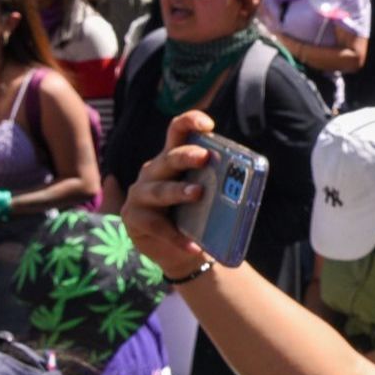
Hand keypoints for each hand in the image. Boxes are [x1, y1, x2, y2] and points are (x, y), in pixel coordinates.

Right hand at [119, 110, 217, 277]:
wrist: (181, 252)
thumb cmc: (196, 218)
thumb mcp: (208, 198)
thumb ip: (217, 185)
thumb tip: (242, 181)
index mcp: (172, 159)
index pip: (177, 132)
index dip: (189, 122)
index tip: (208, 124)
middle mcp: (153, 171)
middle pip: (168, 158)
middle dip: (186, 156)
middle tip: (204, 158)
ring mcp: (140, 193)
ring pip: (160, 190)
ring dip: (179, 191)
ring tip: (198, 194)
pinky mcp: (132, 217)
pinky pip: (156, 225)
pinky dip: (176, 236)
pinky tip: (192, 246)